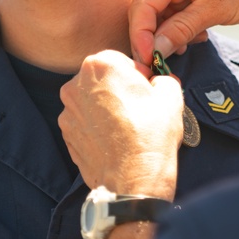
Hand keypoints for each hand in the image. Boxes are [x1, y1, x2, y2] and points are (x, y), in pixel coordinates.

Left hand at [59, 50, 183, 199]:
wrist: (134, 178)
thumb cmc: (152, 134)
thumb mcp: (171, 95)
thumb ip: (163, 78)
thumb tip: (159, 82)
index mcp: (100, 65)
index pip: (121, 59)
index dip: (138, 74)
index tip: (148, 89)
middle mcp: (76, 84)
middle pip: (102, 79)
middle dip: (119, 89)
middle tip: (139, 107)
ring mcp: (68, 112)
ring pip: (92, 101)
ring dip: (107, 108)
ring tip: (128, 127)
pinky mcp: (67, 135)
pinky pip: (85, 123)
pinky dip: (98, 127)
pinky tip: (115, 140)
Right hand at [129, 0, 238, 65]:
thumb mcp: (217, 9)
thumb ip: (183, 28)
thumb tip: (156, 49)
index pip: (144, 4)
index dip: (141, 34)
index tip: (148, 59)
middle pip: (147, 10)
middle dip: (152, 39)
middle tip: (158, 64)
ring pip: (160, 16)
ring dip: (169, 36)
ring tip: (188, 46)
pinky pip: (174, 15)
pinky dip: (181, 31)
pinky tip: (197, 38)